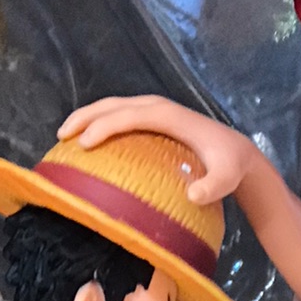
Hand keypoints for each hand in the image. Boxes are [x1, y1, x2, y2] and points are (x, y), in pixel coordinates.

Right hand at [59, 95, 253, 204]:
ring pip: (113, 106)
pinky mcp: (152, 118)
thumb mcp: (226, 179)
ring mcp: (154, 110)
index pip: (130, 116)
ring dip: (87, 117)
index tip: (86, 145)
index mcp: (169, 116)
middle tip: (62, 137)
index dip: (105, 127)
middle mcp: (158, 107)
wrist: (237, 154)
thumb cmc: (229, 166)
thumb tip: (194, 196)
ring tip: (65, 136)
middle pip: (114, 105)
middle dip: (86, 117)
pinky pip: (120, 115)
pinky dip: (99, 123)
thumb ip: (213, 187)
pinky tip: (87, 141)